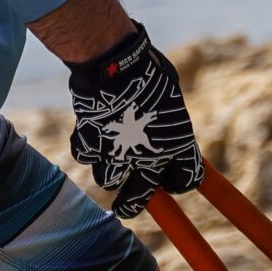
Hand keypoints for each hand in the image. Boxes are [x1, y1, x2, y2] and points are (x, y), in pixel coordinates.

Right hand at [66, 23, 204, 219]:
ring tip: (108, 151)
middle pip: (139, 198)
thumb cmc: (148, 71)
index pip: (185, 180)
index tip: (169, 181)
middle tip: (125, 207)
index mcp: (177, 144)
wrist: (113, 63)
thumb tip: (165, 131)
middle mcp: (148, 157)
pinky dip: (87, 147)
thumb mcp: (170, 95)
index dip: (178, 182)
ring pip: (107, 179)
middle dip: (131, 205)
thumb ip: (170, 122)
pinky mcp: (90, 144)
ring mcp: (116, 154)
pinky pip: (86, 157)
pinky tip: (92, 132)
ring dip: (107, 169)